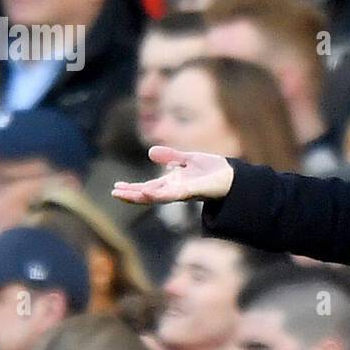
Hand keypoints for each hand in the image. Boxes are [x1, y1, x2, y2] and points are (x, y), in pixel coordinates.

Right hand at [111, 146, 234, 203]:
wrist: (234, 177)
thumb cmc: (214, 170)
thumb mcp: (189, 159)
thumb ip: (171, 157)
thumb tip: (151, 153)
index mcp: (173, 184)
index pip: (148, 188)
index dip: (133, 189)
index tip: (117, 188)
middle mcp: (176, 191)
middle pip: (149, 194)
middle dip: (131, 195)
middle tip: (114, 193)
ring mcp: (183, 192)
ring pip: (157, 197)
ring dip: (139, 196)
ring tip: (122, 194)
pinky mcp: (192, 191)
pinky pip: (172, 194)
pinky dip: (158, 193)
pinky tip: (146, 191)